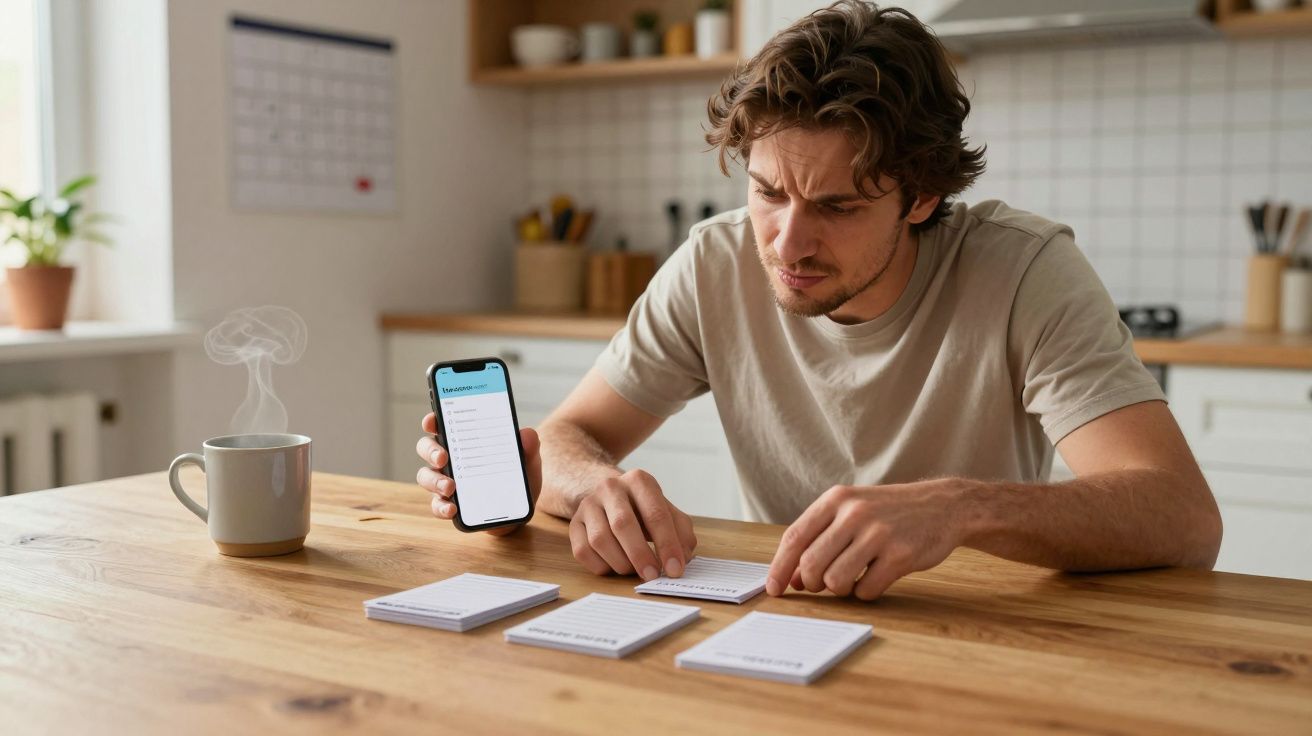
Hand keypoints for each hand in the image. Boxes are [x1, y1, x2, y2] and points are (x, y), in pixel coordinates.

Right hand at [415, 412, 541, 536]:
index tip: (431, 422)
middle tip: (443, 457)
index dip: (432, 421)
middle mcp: (450, 459)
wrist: (519, 510)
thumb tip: (527, 434)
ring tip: (450, 487)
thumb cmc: (517, 477)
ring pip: (426, 476)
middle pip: (427, 448)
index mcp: (464, 441)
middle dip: (431, 451)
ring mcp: (445, 481)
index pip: (442, 425)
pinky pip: (437, 505)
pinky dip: (441, 507)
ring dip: (434, 481)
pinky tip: (451, 508)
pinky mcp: (448, 504)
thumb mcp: (527, 461)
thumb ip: (529, 447)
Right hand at [569, 469, 697, 580]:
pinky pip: (583, 551)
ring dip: (620, 562)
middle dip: (640, 555)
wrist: (607, 495)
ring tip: (633, 569)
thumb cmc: (643, 508)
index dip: (667, 544)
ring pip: (600, 540)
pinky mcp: (574, 523)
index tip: (675, 569)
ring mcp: (588, 504)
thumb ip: (680, 531)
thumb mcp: (666, 510)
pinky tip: (614, 566)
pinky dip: (601, 565)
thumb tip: (683, 557)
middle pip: (623, 524)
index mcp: (638, 481)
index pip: (655, 514)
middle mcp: (610, 487)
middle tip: (652, 576)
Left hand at [766, 479, 973, 599]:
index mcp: (837, 499)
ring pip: (836, 581)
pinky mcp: (901, 555)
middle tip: (823, 584)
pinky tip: (876, 577)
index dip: (779, 568)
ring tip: (853, 578)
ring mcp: (879, 533)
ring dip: (840, 589)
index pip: (794, 538)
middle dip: (812, 583)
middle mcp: (854, 513)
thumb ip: (820, 538)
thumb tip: (793, 579)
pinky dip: (866, 592)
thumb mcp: (851, 511)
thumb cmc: (889, 512)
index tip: (773, 590)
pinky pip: (866, 590)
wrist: (943, 505)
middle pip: (811, 564)